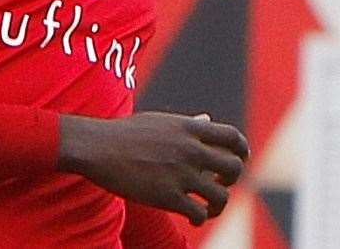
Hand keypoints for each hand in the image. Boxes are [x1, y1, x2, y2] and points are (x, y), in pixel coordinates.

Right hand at [58, 112, 248, 225]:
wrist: (97, 147)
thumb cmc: (124, 133)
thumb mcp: (159, 121)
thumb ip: (187, 124)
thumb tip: (207, 120)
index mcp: (189, 128)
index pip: (232, 138)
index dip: (242, 151)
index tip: (239, 160)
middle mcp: (190, 149)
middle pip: (233, 168)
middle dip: (231, 181)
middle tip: (218, 185)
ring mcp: (180, 173)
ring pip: (221, 197)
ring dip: (217, 206)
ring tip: (207, 209)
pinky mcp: (168, 197)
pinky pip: (199, 214)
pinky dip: (199, 219)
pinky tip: (190, 217)